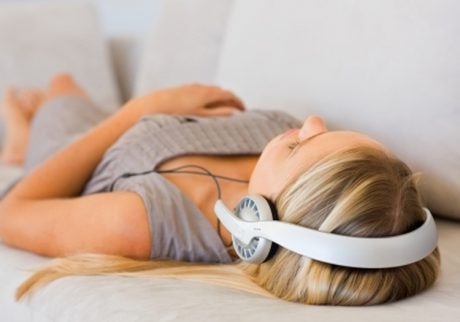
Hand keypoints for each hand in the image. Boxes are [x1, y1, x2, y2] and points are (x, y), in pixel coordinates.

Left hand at [130, 83, 244, 116]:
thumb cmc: (176, 114)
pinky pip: (200, 92)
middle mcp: (200, 87)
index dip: (239, 103)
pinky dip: (208, 98)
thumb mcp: (200, 117)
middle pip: (221, 91)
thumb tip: (235, 113)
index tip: (245, 111)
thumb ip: (219, 114)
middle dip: (231, 100)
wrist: (150, 107)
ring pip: (210, 91)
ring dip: (219, 99)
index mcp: (207, 93)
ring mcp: (190, 87)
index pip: (230, 95)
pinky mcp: (181, 90)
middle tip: (237, 111)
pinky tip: (204, 107)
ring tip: (223, 109)